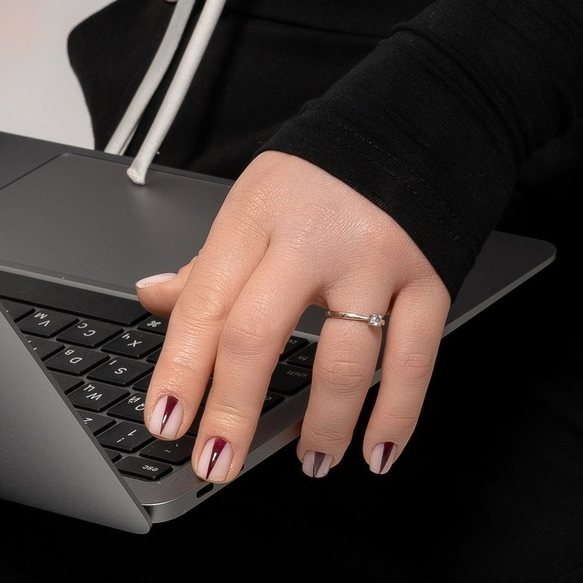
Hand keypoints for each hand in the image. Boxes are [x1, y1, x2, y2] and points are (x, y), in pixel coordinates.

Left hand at [135, 150, 449, 485]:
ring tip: (310, 464)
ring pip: (342, 363)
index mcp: (256, 218)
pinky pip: (413, 361)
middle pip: (257, 338)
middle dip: (231, 413)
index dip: (179, 372)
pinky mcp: (431, 278)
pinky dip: (396, 416)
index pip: (204, 306)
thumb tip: (151, 297)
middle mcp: (312, 239)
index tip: (165, 423)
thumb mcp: (255, 200)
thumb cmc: (328, 171)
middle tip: (217, 465)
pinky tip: (377, 451)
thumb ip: (210, 262)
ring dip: (322, 427)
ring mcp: (375, 261)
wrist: (425, 116)